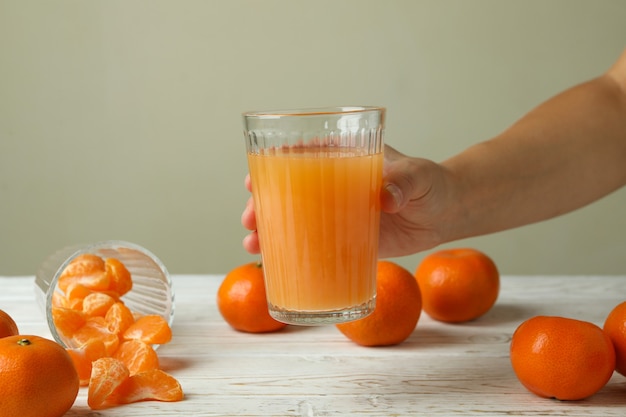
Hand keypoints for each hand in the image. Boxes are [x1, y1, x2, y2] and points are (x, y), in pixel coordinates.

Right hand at [241, 145, 452, 257]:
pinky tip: (275, 263)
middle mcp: (333, 185)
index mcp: (344, 158)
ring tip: (252, 244)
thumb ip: (403, 182)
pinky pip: (314, 244)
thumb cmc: (430, 184)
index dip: (270, 166)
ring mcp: (337, 213)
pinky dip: (293, 252)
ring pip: (294, 218)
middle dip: (261, 203)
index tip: (252, 180)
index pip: (299, 156)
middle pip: (287, 190)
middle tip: (249, 219)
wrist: (446, 213)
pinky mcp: (347, 238)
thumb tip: (385, 198)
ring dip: (269, 229)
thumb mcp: (417, 176)